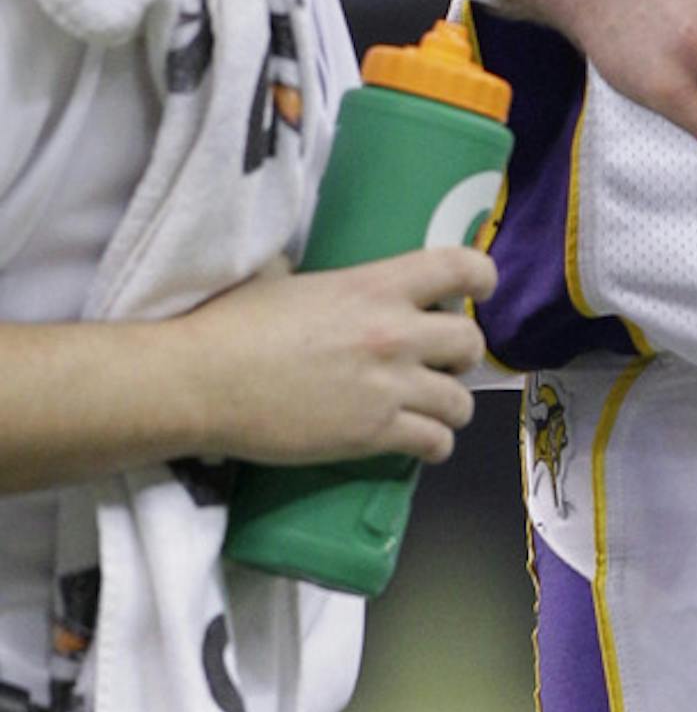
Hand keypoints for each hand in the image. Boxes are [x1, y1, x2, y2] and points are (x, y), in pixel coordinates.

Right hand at [179, 247, 494, 466]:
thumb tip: (301, 270)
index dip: (480, 278)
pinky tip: (416, 440)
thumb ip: (318, 279)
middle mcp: (394, 334)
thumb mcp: (281, 278)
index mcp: (373, 286)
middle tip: (436, 361)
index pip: (461, 267)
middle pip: (470, 343)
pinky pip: (437, 444)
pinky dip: (433, 444)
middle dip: (460, 354)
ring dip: (448, 405)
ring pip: (461, 402)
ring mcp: (389, 387)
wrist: (202, 382)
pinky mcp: (376, 435)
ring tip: (426, 407)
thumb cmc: (229, 324)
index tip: (475, 291)